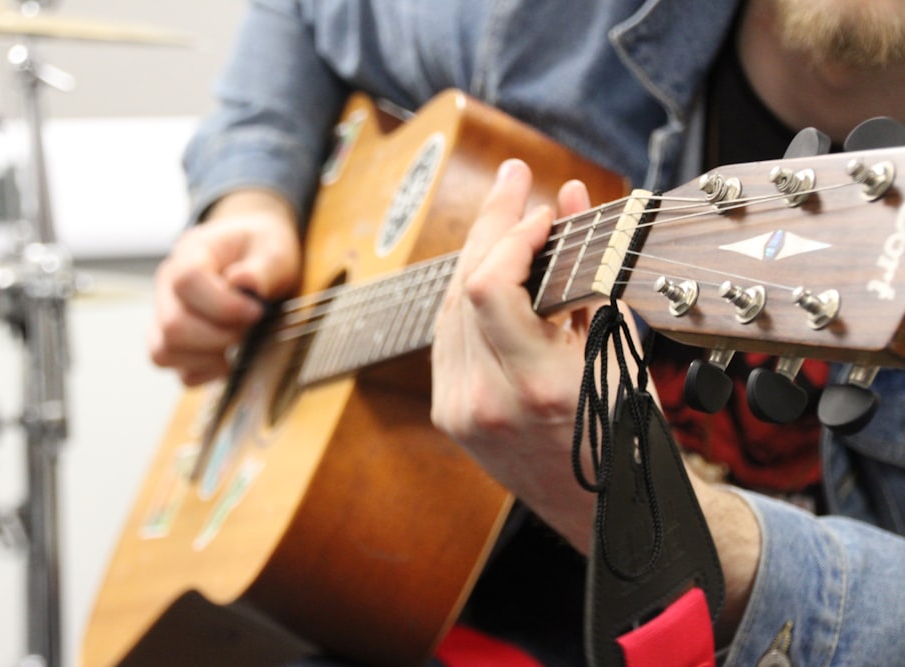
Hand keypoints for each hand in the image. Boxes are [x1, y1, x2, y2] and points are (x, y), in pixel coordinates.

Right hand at [148, 190, 301, 385]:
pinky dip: (206, 372)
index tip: (255, 312)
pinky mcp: (175, 344)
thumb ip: (262, 267)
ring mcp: (165, 318)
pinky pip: (179, 372)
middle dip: (220, 336)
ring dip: (209, 357)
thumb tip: (243, 281)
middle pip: (173, 325)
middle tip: (250, 326)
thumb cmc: (259, 250)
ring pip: (165, 352)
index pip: (186, 282)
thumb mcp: (273, 249)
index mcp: (189, 255)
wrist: (252, 253)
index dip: (223, 305)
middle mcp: (167, 288)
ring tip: (239, 341)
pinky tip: (229, 357)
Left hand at [431, 160, 760, 633]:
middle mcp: (486, 399)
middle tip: (516, 182)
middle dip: (491, 225)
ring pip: (448, 305)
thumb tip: (573, 202)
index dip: (510, 234)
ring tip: (509, 217)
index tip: (542, 210)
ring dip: (478, 256)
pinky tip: (491, 268)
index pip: (490, 287)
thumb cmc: (623, 435)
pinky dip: (469, 295)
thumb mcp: (617, 351)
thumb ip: (588, 272)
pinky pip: (448, 334)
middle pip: (462, 285)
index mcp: (538, 387)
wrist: (596, 509)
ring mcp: (458, 408)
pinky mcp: (448, 411)